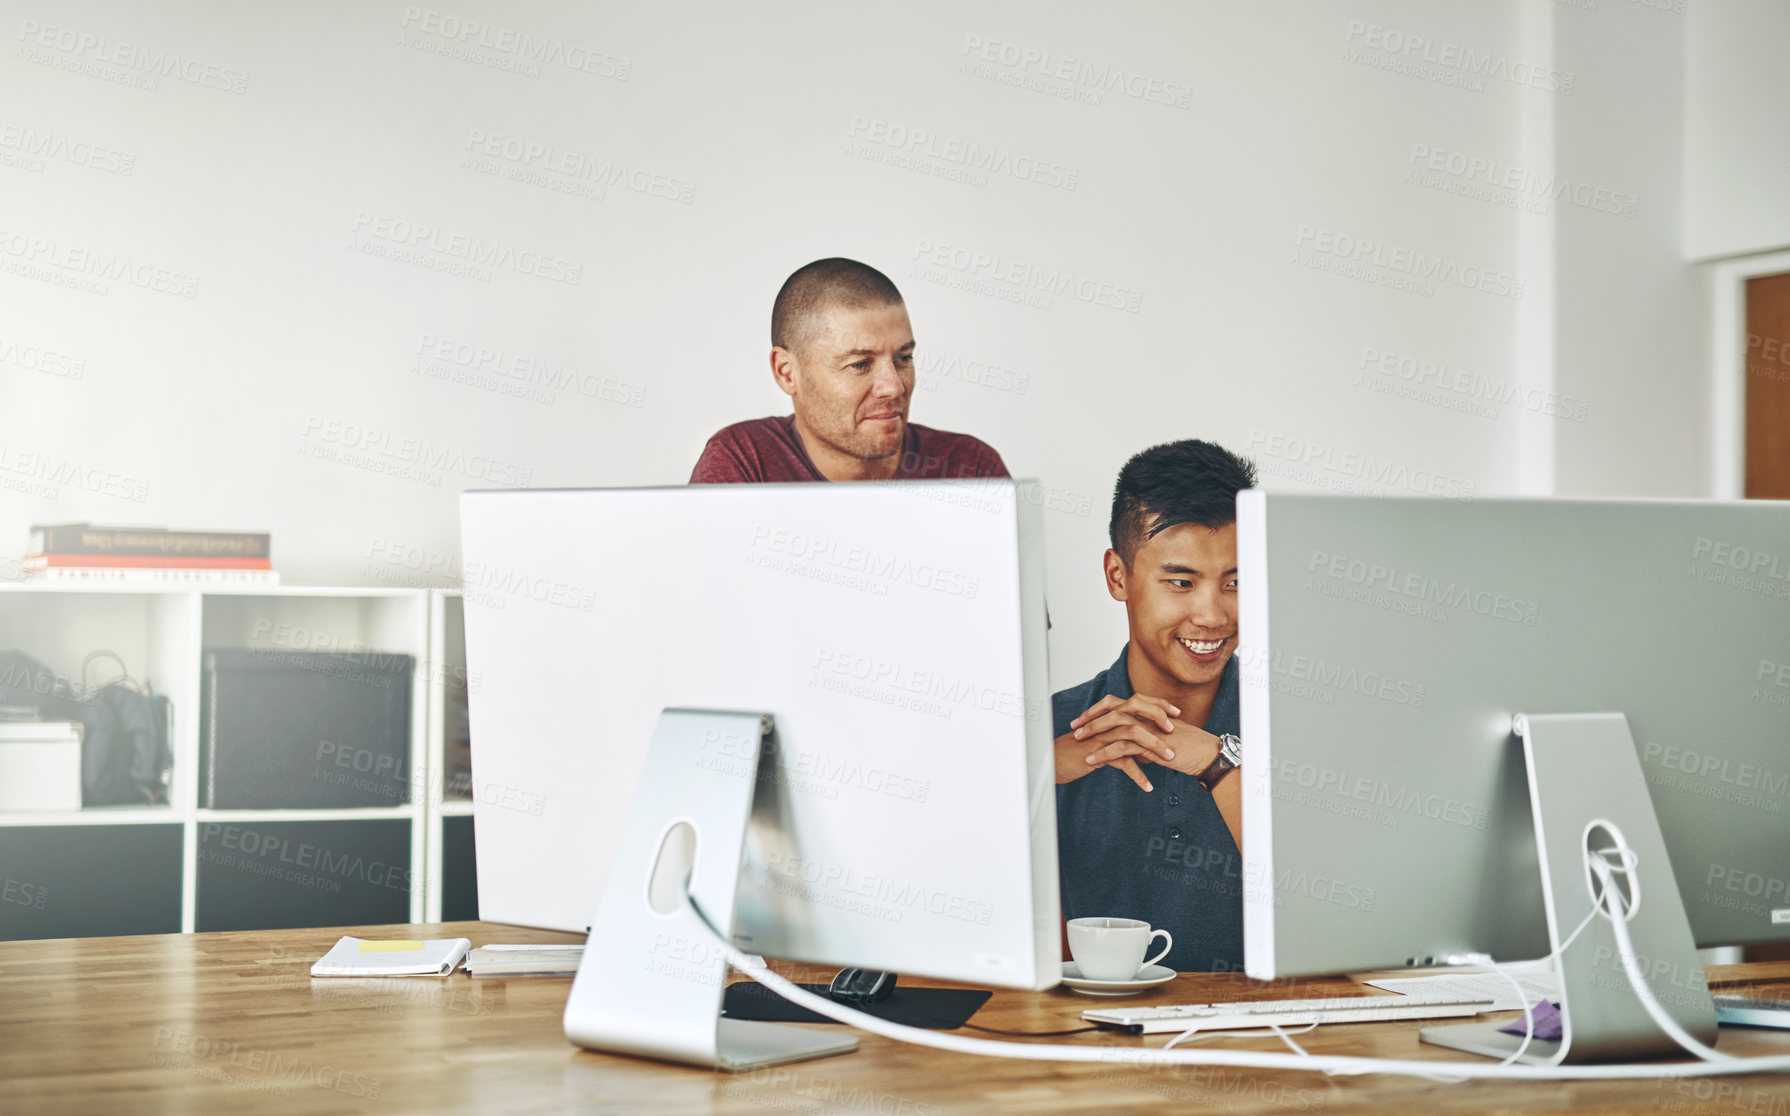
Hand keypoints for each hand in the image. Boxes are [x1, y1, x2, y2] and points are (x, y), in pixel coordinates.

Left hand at [1064, 695, 1225, 788]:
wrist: (1206, 755)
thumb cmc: (1189, 750)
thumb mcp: (1163, 746)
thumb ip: (1148, 746)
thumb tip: (1137, 756)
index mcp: (1148, 712)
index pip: (1118, 703)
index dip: (1098, 710)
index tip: (1083, 719)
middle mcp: (1147, 715)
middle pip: (1112, 707)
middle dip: (1090, 716)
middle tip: (1075, 727)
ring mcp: (1149, 727)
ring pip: (1114, 724)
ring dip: (1094, 733)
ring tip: (1079, 743)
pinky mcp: (1151, 743)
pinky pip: (1122, 746)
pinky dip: (1104, 753)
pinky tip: (1093, 761)